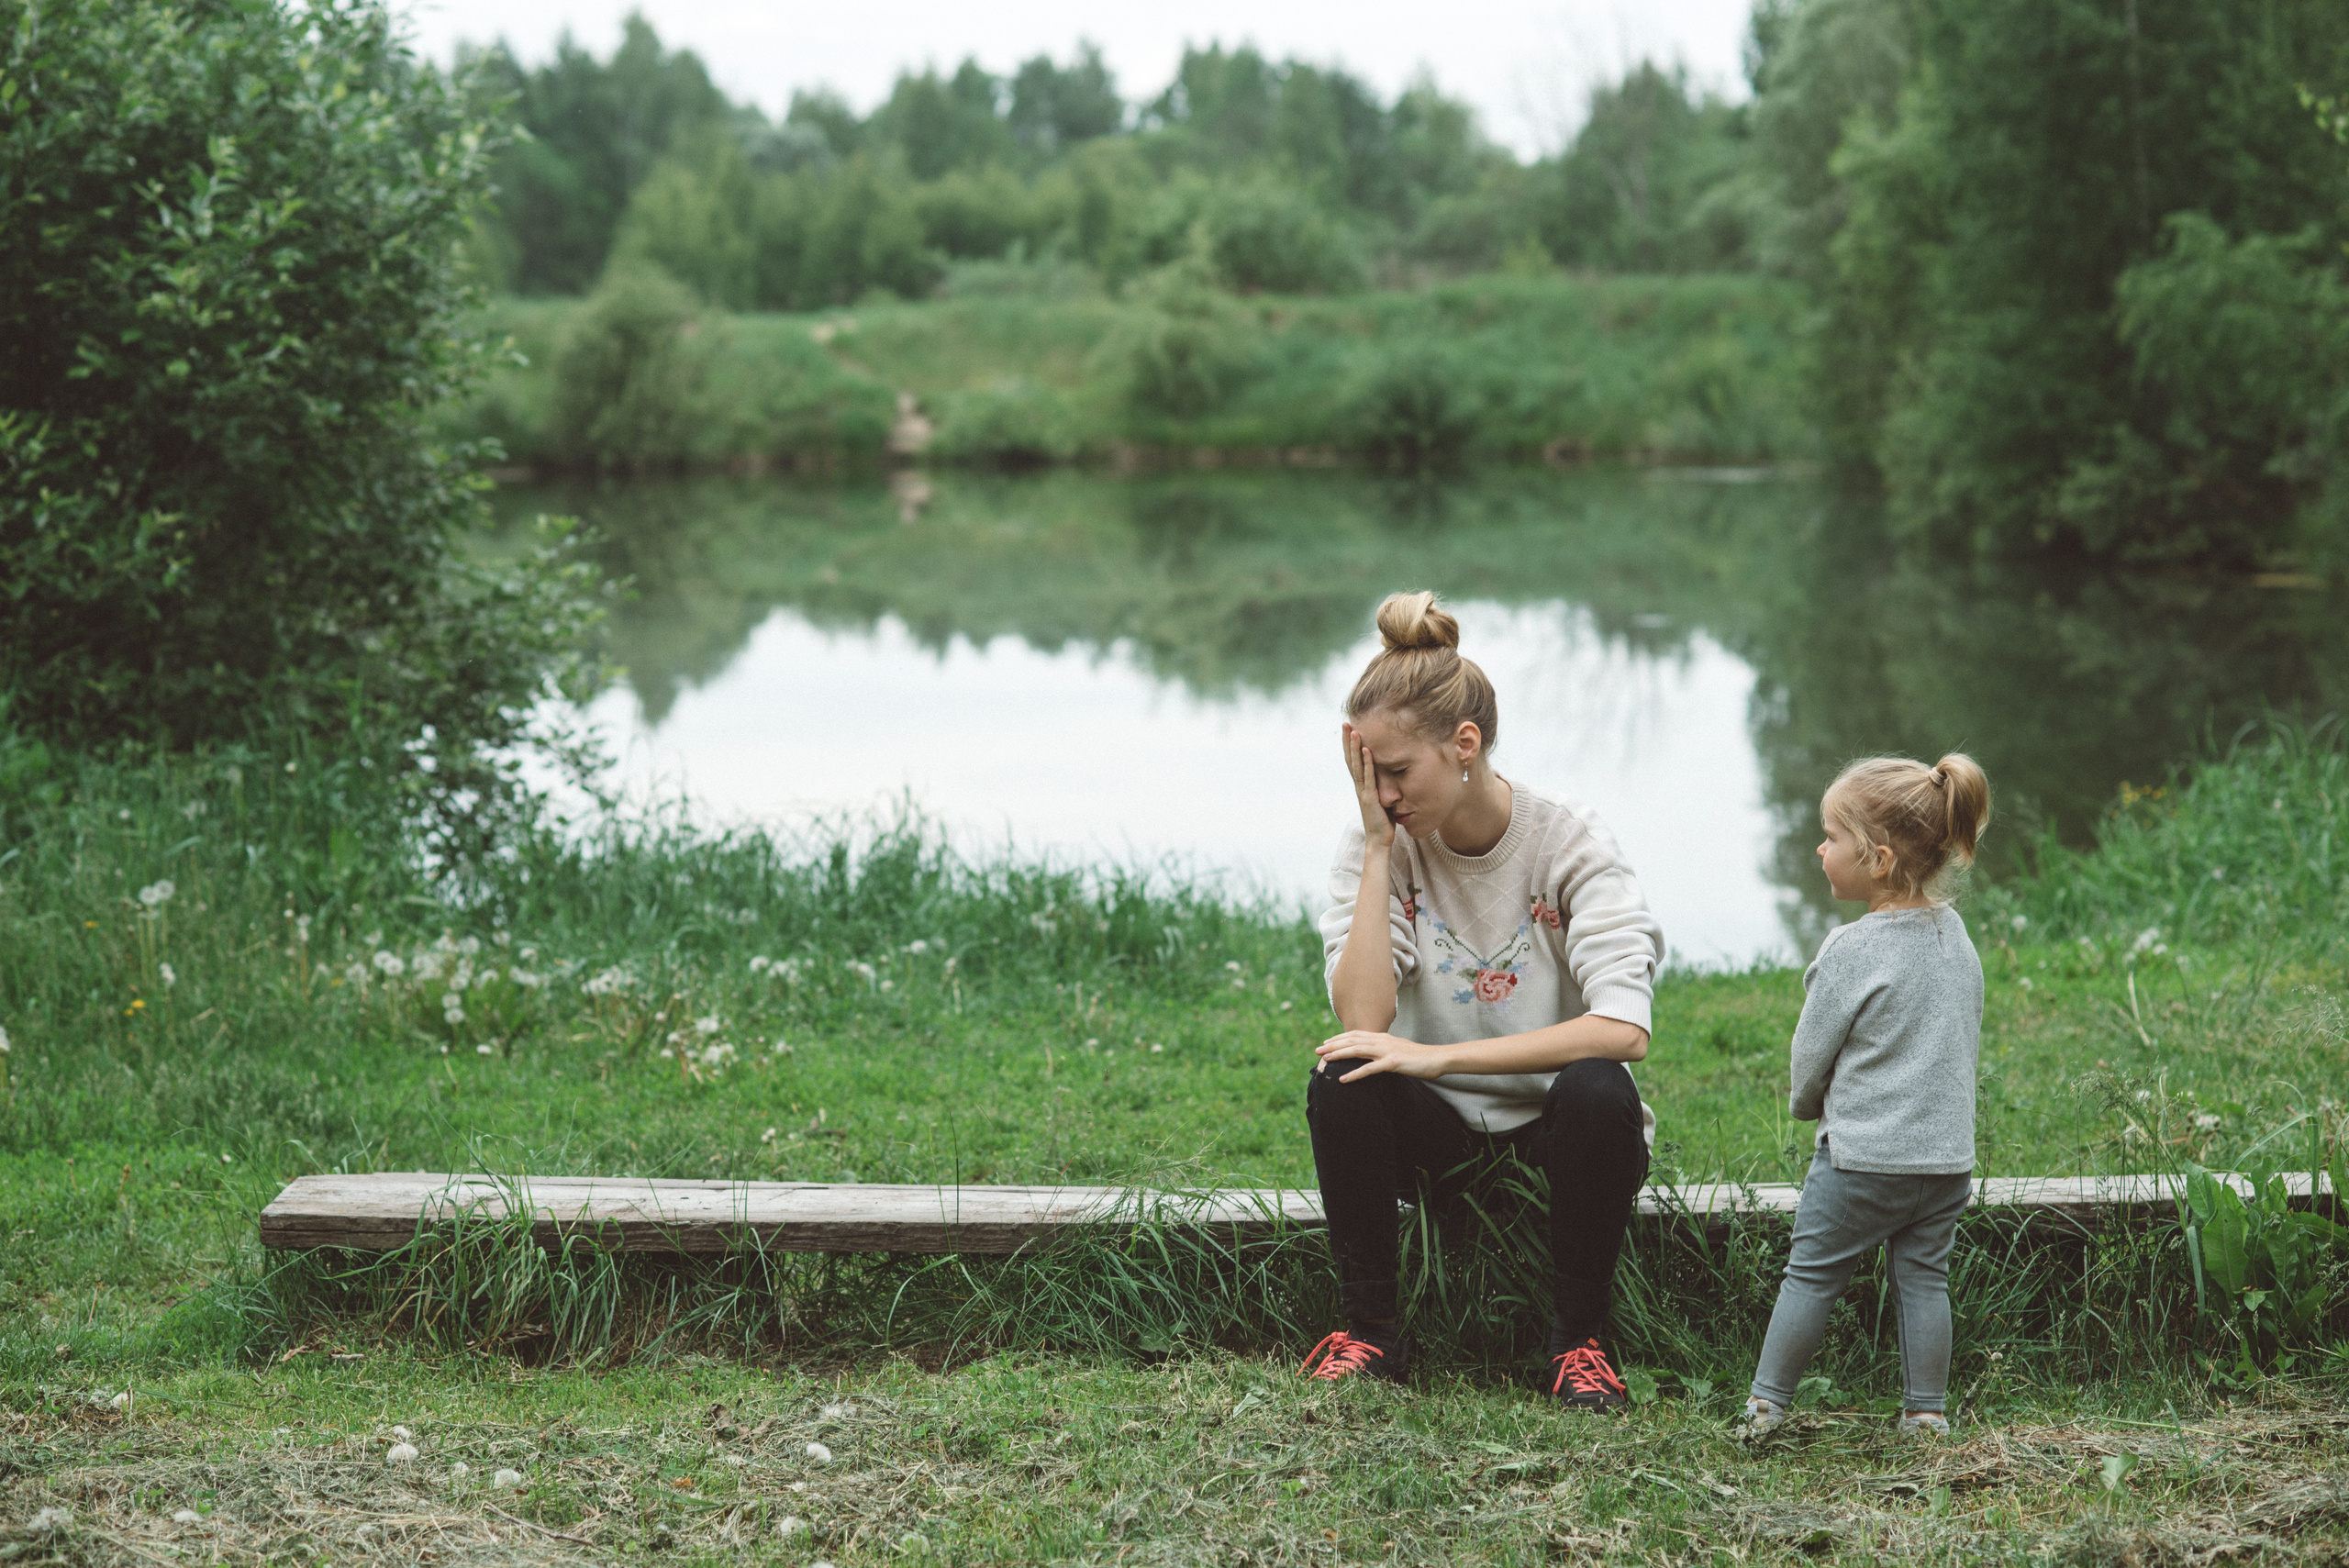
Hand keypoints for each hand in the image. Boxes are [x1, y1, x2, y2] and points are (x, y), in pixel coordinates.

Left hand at [1316, 1029, 1448, 1082]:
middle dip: (1333, 1045)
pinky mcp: (1392, 1063)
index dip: (1339, 1038)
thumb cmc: (1418, 1057)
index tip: (1326, 1043)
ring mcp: (1386, 1051)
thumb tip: (1372, 1055)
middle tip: (1317, 1051)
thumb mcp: (1397, 1050)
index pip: (1356, 1035)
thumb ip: (1384, 1050)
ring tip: (1324, 1061)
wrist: (1437, 1058)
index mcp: (1382, 1037)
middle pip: (1352, 1041)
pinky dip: (1355, 1074)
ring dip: (1339, 1055)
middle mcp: (1381, 1041)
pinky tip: (1343, 1079)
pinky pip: (1369, 1069)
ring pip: (1357, 1051)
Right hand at [1340, 722, 1393, 848]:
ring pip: (1357, 766)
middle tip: (1345, 723)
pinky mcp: (1370, 798)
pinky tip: (1366, 750)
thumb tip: (1388, 778)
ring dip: (1354, 747)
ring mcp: (1363, 792)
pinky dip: (1367, 763)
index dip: (1349, 746)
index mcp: (1361, 786)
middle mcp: (1359, 787)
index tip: (1348, 729)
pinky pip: (1368, 777)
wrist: (1378, 841)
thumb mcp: (1382, 800)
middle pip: (1350, 759)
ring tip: (1353, 731)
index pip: (1353, 762)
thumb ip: (1381, 788)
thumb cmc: (1382, 822)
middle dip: (1347, 741)